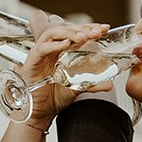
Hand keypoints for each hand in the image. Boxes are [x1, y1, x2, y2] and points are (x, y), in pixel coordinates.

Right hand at [22, 12, 112, 130]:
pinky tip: (67, 44)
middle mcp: (49, 49)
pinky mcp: (32, 63)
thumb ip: (92, 84)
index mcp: (59, 51)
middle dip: (82, 28)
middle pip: (64, 28)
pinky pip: (41, 48)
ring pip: (52, 33)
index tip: (104, 29)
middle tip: (97, 32)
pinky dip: (54, 45)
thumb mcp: (77, 88)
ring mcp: (40, 54)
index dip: (88, 27)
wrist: (41, 113)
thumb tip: (110, 84)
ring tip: (84, 37)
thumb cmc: (54, 98)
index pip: (73, 32)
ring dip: (69, 32)